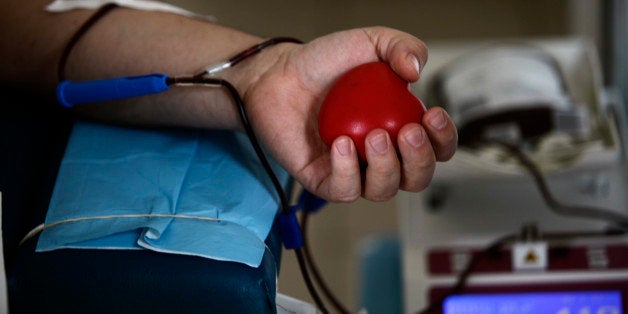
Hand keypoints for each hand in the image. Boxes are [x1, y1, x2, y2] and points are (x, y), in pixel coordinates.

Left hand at [243, 27, 457, 201]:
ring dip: (386, 167)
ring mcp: (353, 171)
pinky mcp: (323, 180)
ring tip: (373, 136)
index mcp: (400, 129)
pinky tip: (341, 144)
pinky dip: (347, 171)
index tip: (431, 115)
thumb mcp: (371, 42)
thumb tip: (417, 71)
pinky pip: (345, 190)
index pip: (436, 149)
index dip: (443, 140)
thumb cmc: (325, 63)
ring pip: (383, 190)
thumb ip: (402, 46)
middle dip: (420, 160)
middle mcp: (380, 156)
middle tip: (406, 131)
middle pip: (416, 179)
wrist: (279, 74)